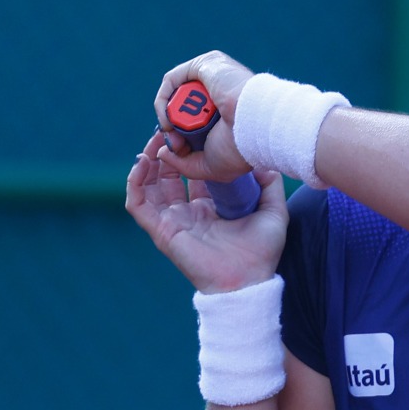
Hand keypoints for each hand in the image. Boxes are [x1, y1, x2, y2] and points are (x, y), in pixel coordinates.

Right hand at [125, 131, 289, 292]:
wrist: (248, 281)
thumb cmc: (261, 253)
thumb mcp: (273, 211)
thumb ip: (270, 185)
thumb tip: (266, 160)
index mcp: (210, 208)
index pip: (192, 174)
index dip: (189, 153)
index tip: (192, 131)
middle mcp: (188, 213)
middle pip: (167, 176)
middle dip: (166, 151)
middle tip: (170, 128)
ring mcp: (172, 222)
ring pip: (149, 186)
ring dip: (148, 162)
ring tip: (154, 140)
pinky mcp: (161, 231)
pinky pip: (138, 204)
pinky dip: (135, 183)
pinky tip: (143, 163)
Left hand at [153, 51, 255, 181]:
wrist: (256, 128)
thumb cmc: (240, 149)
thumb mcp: (209, 166)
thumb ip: (184, 163)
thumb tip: (162, 152)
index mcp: (227, 112)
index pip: (192, 121)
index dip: (180, 136)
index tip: (179, 150)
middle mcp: (220, 91)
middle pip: (183, 108)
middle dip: (173, 129)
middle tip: (177, 144)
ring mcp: (213, 76)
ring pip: (178, 96)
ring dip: (168, 117)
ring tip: (174, 132)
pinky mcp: (206, 64)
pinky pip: (172, 80)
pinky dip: (163, 101)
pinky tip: (168, 119)